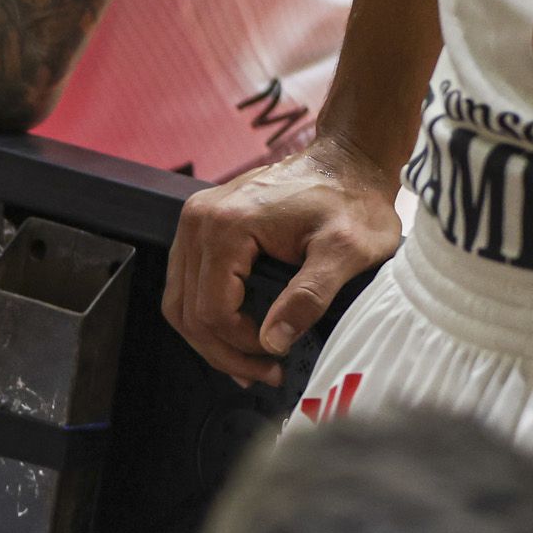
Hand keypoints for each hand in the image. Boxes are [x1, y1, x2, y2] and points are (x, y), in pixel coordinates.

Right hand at [162, 137, 403, 387]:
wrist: (348, 158)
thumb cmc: (352, 198)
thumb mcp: (346, 250)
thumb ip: (310, 297)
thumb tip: (273, 342)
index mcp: (227, 226)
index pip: (212, 310)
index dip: (239, 346)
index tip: (275, 361)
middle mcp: (199, 221)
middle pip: (188, 311)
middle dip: (222, 351)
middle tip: (260, 374)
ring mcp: (195, 222)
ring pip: (180, 302)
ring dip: (208, 338)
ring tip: (245, 362)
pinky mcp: (201, 226)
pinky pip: (186, 284)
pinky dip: (204, 314)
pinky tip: (233, 332)